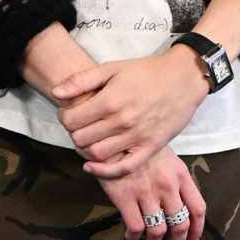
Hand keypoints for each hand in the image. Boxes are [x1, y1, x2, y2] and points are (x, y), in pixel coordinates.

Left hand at [52, 50, 206, 177]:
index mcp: (110, 100)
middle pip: (81, 139)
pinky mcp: (150, 148)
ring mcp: (137, 137)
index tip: (69, 113)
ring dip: (85, 150)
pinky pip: (123, 168)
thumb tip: (56, 93)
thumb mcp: (113, 68)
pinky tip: (93, 165)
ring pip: (97, 155)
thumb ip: (82, 80)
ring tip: (88, 139)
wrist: (184, 78)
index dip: (64, 117)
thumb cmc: (147, 71)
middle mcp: (122, 121)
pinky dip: (104, 171)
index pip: (71, 120)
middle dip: (73, 133)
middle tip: (79, 126)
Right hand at [100, 149, 205, 239]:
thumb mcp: (165, 156)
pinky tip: (131, 236)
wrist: (111, 137)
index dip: (197, 230)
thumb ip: (174, 178)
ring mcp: (147, 192)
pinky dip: (134, 237)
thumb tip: (178, 204)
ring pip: (158, 231)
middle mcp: (167, 186)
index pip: (198, 208)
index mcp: (180, 174)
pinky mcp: (125, 197)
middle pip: (180, 225)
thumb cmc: (138, 146)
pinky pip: (136, 228)